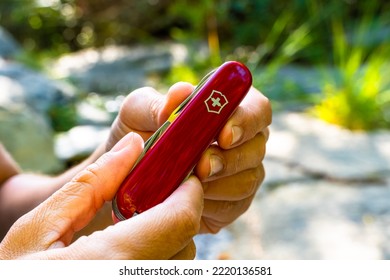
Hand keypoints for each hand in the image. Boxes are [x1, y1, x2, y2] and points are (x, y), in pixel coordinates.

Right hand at [0, 133, 203, 258]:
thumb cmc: (13, 276)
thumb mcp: (38, 228)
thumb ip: (92, 184)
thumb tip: (134, 145)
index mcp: (113, 261)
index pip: (180, 220)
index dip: (189, 192)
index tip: (181, 175)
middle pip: (184, 241)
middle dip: (176, 211)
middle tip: (153, 194)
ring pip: (178, 262)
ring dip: (168, 235)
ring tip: (135, 221)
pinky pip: (163, 272)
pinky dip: (158, 255)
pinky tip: (128, 247)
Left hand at [107, 81, 270, 233]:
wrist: (126, 176)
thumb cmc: (137, 136)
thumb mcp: (137, 113)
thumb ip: (156, 103)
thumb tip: (181, 94)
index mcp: (226, 110)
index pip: (257, 108)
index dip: (247, 120)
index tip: (223, 134)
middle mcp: (241, 141)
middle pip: (257, 147)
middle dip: (231, 158)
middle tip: (202, 166)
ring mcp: (240, 173)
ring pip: (249, 179)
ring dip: (219, 184)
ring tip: (187, 183)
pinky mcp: (232, 203)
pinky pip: (234, 206)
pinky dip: (211, 204)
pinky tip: (189, 199)